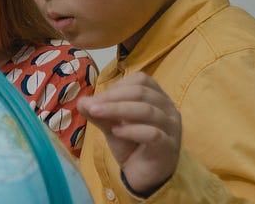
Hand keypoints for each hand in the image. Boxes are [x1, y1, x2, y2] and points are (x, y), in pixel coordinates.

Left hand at [78, 72, 180, 195]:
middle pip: (142, 93)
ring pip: (147, 111)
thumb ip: (99, 112)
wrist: (143, 174)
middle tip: (91, 105)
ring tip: (96, 114)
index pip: (141, 80)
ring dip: (117, 110)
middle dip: (112, 97)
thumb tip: (82, 101)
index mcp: (157, 98)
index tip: (98, 98)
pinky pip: (153, 134)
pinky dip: (131, 130)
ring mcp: (172, 128)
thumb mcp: (111, 125)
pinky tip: (115, 132)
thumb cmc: (131, 144)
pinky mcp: (168, 147)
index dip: (117, 86)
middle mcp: (169, 109)